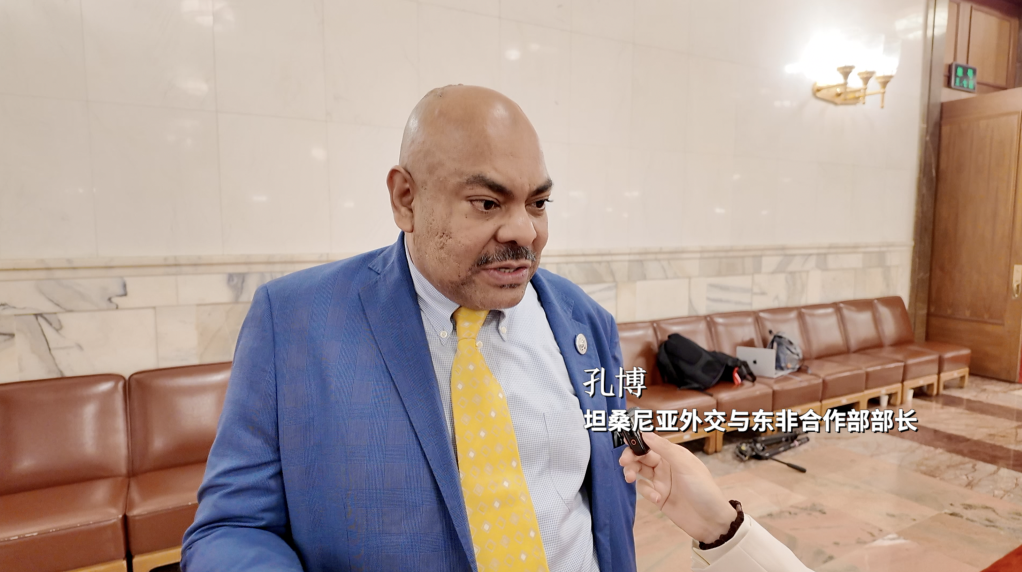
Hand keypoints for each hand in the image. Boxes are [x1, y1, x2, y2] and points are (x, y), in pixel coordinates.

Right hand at [619, 432, 736, 544]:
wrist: (711, 521)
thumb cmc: (703, 490)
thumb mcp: (685, 465)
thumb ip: (664, 449)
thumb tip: (645, 434)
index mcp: (674, 455)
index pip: (652, 443)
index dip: (638, 441)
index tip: (625, 439)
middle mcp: (666, 466)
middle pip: (641, 456)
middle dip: (630, 457)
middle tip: (624, 462)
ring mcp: (662, 482)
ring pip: (639, 471)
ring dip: (632, 472)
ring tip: (630, 478)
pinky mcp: (658, 497)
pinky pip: (644, 489)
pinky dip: (647, 493)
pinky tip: (658, 499)